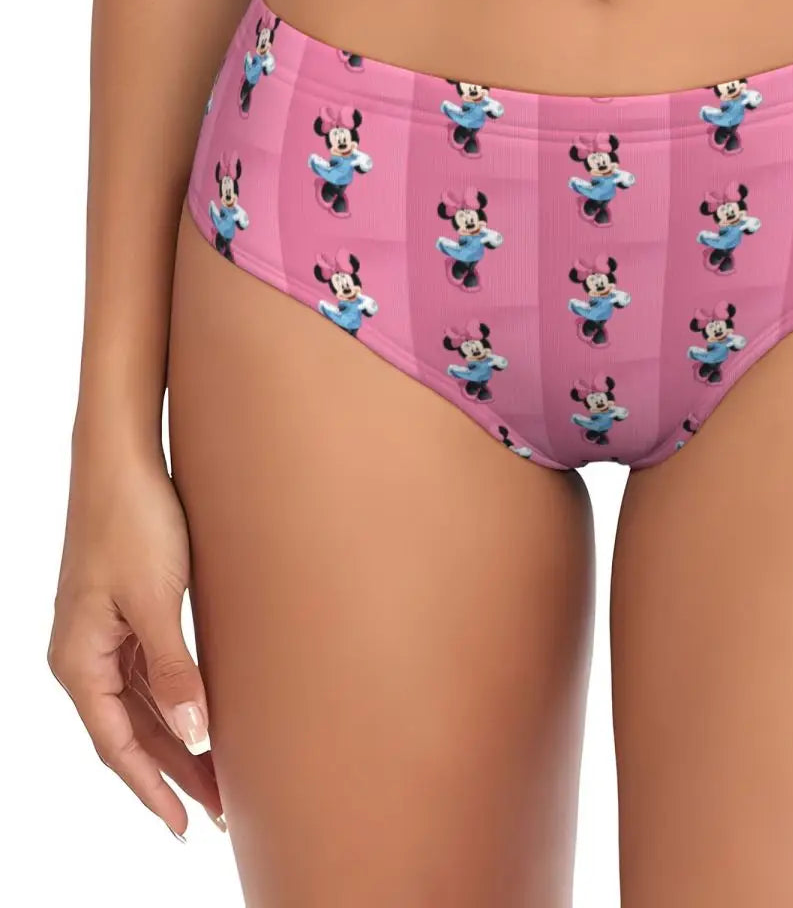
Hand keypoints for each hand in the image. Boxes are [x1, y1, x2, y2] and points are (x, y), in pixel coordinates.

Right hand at [48, 430, 221, 838]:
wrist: (123, 459)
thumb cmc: (134, 523)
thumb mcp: (157, 602)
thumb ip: (174, 672)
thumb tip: (195, 737)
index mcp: (78, 660)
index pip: (116, 745)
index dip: (153, 788)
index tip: (186, 825)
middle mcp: (84, 654)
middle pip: (130, 732)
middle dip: (175, 772)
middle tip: (223, 808)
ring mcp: (103, 633)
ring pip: (141, 705)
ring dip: (179, 739)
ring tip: (223, 774)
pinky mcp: (125, 610)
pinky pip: (147, 673)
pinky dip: (175, 701)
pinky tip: (203, 715)